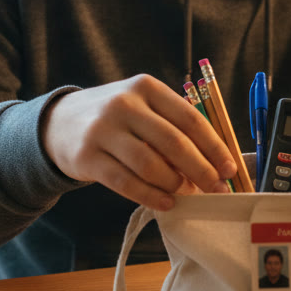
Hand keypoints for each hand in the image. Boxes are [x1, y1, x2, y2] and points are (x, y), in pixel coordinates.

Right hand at [42, 75, 236, 209]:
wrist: (60, 123)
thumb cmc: (117, 119)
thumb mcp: (143, 107)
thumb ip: (173, 127)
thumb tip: (212, 164)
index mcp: (146, 87)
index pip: (189, 118)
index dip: (214, 147)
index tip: (229, 169)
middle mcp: (124, 104)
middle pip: (173, 142)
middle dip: (200, 170)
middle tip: (216, 189)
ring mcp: (103, 130)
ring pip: (149, 164)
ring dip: (174, 184)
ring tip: (185, 194)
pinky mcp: (87, 157)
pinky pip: (126, 182)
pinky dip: (151, 196)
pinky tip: (165, 203)